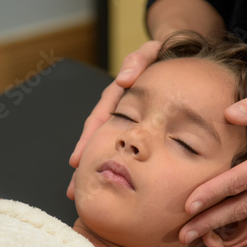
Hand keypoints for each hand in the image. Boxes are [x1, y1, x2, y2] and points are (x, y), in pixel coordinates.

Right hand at [67, 41, 161, 198]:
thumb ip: (138, 60)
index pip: (99, 120)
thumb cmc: (161, 57)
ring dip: (93, 169)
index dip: (88, 140)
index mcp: (117, 95)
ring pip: (106, 146)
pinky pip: (120, 147)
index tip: (76, 160)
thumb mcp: (151, 53)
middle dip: (85, 165)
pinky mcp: (134, 128)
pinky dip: (110, 164)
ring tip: (80, 193)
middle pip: (97, 138)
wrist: (172, 61)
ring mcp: (124, 119)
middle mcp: (117, 109)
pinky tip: (106, 183)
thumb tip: (124, 79)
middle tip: (73, 189)